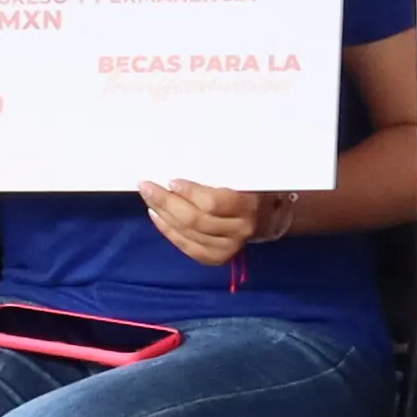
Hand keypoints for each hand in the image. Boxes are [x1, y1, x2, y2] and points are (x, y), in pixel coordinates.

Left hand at [135, 178, 287, 266]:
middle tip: (147, 186)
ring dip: (164, 216)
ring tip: (149, 199)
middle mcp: (240, 229)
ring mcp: (229, 247)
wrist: (270, 216)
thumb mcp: (245, 175)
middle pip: (196, 220)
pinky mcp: (218, 258)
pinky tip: (157, 217)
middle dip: (167, 202)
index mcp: (249, 205)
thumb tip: (184, 158)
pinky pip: (188, 247)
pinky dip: (169, 232)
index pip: (214, 203)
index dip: (190, 193)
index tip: (172, 181)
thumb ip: (222, 171)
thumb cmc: (253, 188)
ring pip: (188, 234)